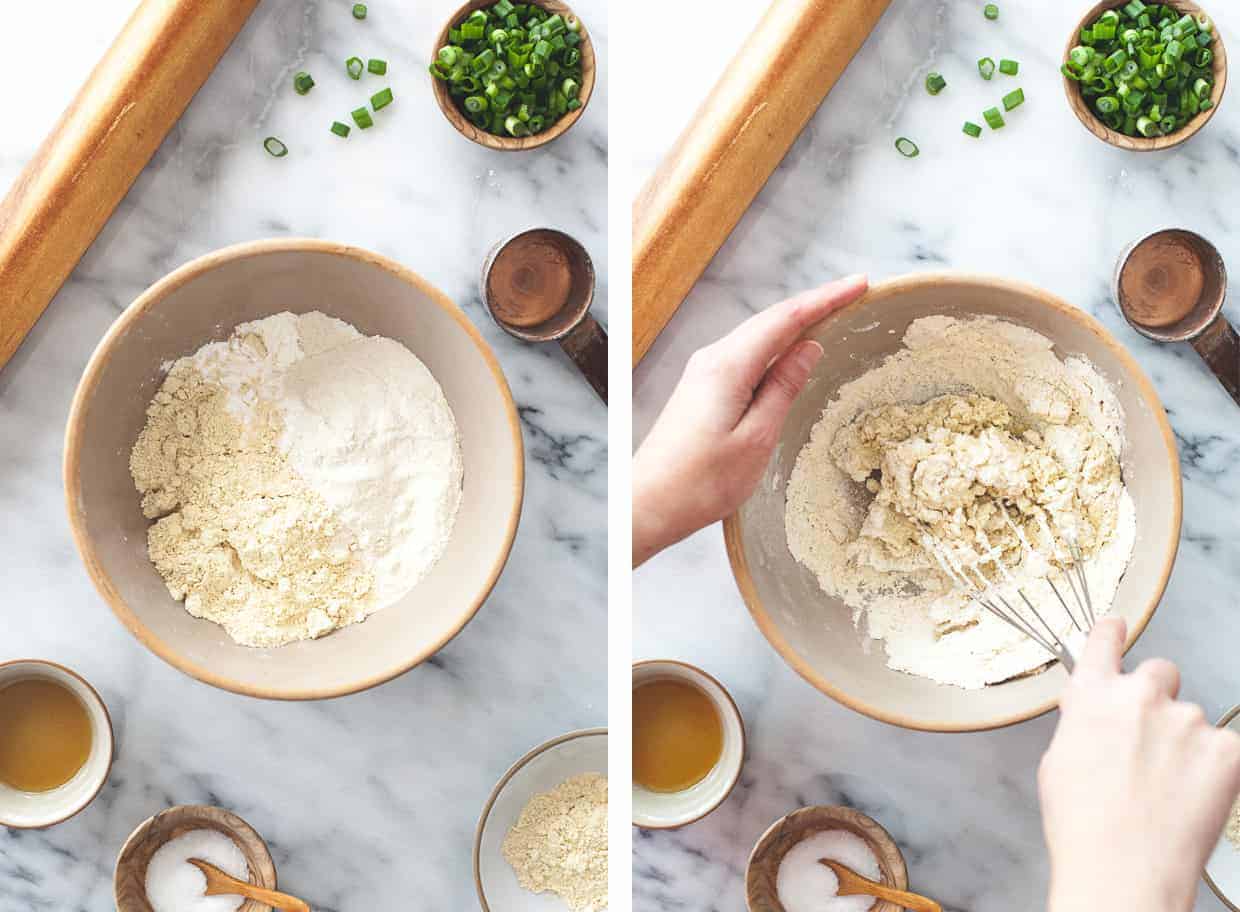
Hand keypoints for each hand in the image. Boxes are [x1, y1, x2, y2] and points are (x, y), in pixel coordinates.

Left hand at [632, 274, 867, 566]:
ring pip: (758, 336)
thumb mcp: (756, 439)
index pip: (786, 319)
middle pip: (771, 320)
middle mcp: (712, 359)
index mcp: (728, 366)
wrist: (647, 504)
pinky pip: (746, 354)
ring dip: (795, 322)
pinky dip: (775, 345)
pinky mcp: (700, 388)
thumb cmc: (701, 482)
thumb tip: (809, 348)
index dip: (826, 299)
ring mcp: (703, 372)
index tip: (860, 284)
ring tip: (833, 313)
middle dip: (815, 304)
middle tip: (856, 293)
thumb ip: (783, 388)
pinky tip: (791, 350)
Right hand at [1040, 618, 1239, 911]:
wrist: (1124, 869)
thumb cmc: (1083, 826)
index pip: (1103, 640)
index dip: (1111, 633)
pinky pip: (1223, 746)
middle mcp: (1138, 696)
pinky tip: (1190, 796)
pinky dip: (1213, 768)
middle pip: (1160, 671)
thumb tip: (1096, 715)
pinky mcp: (1225, 750)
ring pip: (1192, 716)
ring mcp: (1185, 721)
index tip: (1116, 628)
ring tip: (1167, 787)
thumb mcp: (1058, 761)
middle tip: (1151, 736)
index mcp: (1091, 695)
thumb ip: (1082, 723)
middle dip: (1156, 695)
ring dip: (1184, 741)